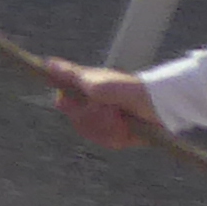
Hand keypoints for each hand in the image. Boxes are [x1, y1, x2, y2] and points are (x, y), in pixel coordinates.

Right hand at [45, 59, 160, 149]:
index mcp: (85, 92)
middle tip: (109, 109)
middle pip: (75, 120)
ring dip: (106, 126)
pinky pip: (105, 142)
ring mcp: (104, 122)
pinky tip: (126, 129)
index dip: (71, 105)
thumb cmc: (128, 88)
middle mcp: (92, 106)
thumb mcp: (97, 82)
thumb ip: (70, 75)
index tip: (85, 101)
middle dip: (92, 117)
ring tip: (120, 118)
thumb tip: (47, 63)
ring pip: (89, 132)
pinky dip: (116, 136)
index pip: (62, 102)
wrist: (160, 105)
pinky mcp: (116, 135)